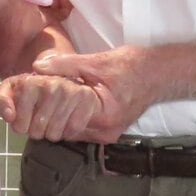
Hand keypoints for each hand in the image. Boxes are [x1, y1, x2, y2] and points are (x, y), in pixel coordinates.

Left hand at [0, 73, 105, 141]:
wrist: (61, 79)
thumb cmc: (32, 90)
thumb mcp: (10, 91)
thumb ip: (1, 101)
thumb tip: (10, 116)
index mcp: (30, 83)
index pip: (20, 124)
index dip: (20, 127)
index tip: (23, 121)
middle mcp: (52, 85)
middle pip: (38, 131)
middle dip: (36, 132)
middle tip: (39, 121)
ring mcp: (71, 91)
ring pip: (55, 133)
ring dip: (51, 133)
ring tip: (51, 121)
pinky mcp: (87, 100)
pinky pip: (72, 130)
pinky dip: (67, 131)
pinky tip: (65, 120)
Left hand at [25, 46, 158, 141]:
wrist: (158, 73)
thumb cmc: (131, 66)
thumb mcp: (96, 61)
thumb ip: (65, 64)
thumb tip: (37, 66)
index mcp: (103, 114)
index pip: (63, 120)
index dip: (47, 107)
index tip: (37, 93)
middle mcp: (105, 131)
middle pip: (65, 130)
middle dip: (49, 114)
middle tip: (38, 97)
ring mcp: (107, 135)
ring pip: (71, 132)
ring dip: (58, 117)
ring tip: (49, 100)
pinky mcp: (108, 132)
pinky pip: (81, 130)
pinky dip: (70, 118)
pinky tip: (64, 105)